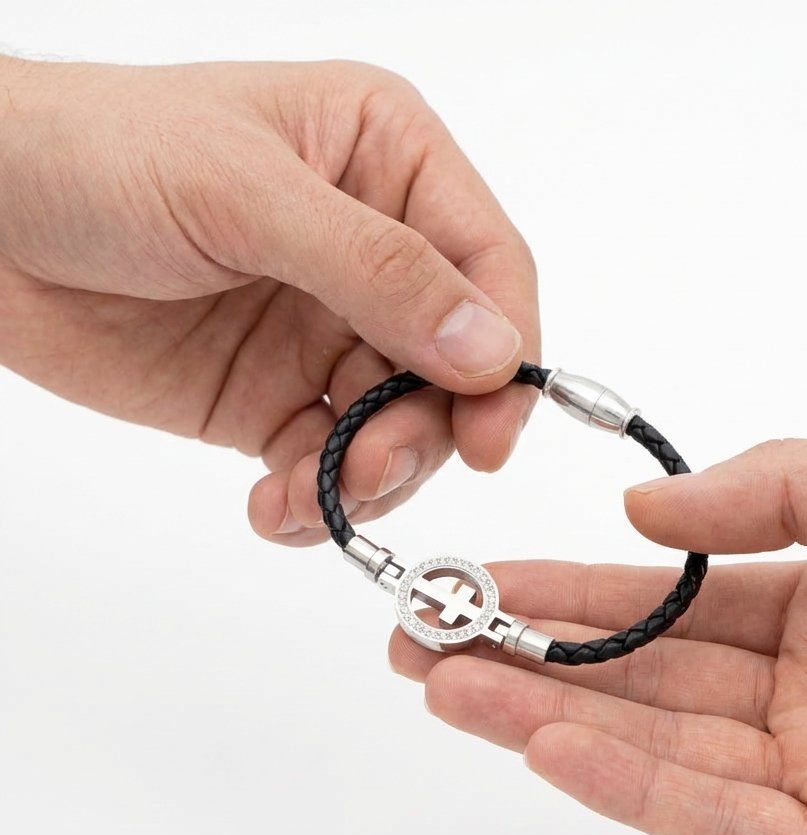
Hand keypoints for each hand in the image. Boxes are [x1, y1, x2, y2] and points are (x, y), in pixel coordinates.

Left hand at [0, 56, 536, 543]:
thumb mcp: (245, 194)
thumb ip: (378, 272)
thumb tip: (494, 351)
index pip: (489, 264)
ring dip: (370, 476)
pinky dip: (317, 498)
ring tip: (311, 494)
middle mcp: (374, 251)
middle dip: (425, 430)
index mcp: (389, 164)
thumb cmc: (99, 156)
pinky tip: (277, 505)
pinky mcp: (278, 397)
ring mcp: (328, 331)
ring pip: (400, 426)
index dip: (506, 352)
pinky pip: (330, 463)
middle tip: (375, 470)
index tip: (489, 434)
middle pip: (455, 364)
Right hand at [390, 432, 806, 834]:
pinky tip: (544, 746)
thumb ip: (776, 485)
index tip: (478, 579)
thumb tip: (645, 509)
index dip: (562, 587)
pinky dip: (627, 785)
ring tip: (445, 686)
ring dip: (543, 717)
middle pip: (633, 675)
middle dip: (522, 655)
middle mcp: (800, 689)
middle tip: (420, 638)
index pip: (657, 597)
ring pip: (654, 745)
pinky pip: (719, 817)